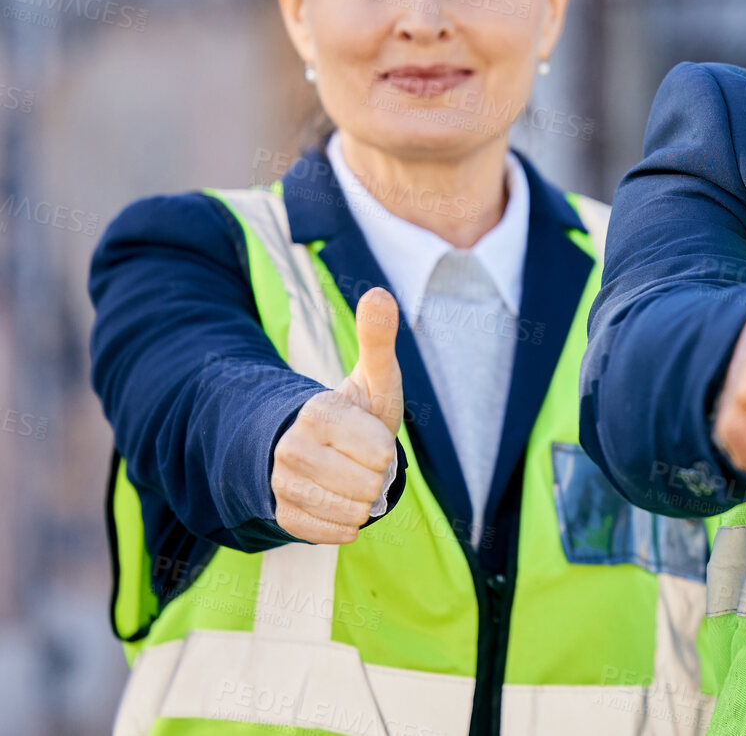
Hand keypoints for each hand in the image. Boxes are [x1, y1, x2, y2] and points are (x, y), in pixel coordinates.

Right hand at [272, 287, 404, 542]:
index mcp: (317, 411)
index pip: (379, 452)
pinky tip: (340, 502)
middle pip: (367, 486)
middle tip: (364, 461)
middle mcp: (291, 448)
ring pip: (350, 512)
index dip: (386, 449)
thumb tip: (378, 292)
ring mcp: (281, 484)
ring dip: (363, 501)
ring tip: (352, 479)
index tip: (372, 436)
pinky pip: (330, 533)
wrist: (319, 450)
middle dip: (378, 477)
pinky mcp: (280, 515)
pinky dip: (346, 524)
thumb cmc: (357, 412)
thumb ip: (377, 339)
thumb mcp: (374, 377)